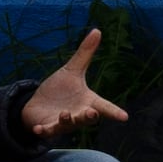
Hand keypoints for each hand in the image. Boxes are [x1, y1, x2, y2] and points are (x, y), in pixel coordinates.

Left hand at [21, 27, 127, 143]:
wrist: (39, 104)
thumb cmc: (59, 90)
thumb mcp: (72, 71)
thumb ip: (85, 54)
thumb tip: (97, 30)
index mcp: (87, 101)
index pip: (104, 107)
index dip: (114, 112)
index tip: (124, 117)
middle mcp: (78, 114)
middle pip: (87, 118)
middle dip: (89, 117)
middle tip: (92, 113)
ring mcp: (63, 123)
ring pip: (68, 125)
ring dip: (68, 120)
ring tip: (65, 113)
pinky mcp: (48, 127)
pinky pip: (47, 131)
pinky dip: (43, 130)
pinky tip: (39, 128)